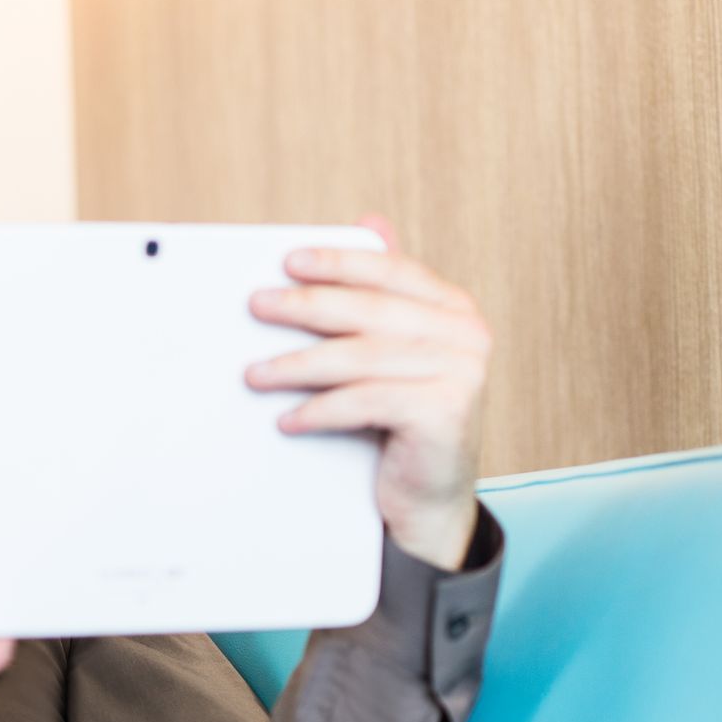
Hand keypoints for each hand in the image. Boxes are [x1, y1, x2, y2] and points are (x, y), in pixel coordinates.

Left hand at [243, 215, 490, 570]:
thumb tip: (369, 222)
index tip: (288, 261)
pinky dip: (319, 410)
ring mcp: (462, 373)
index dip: (339, 262)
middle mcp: (466, 334)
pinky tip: (287, 419)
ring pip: (361, 357)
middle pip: (370, 310)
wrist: (429, 499)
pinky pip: (366, 402)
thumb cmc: (401, 421)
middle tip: (257, 306)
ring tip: (255, 374)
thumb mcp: (390, 354)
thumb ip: (381, 295)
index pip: (391, 271)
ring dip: (298, 364)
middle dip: (305, 305)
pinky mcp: (445, 413)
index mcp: (453, 308)